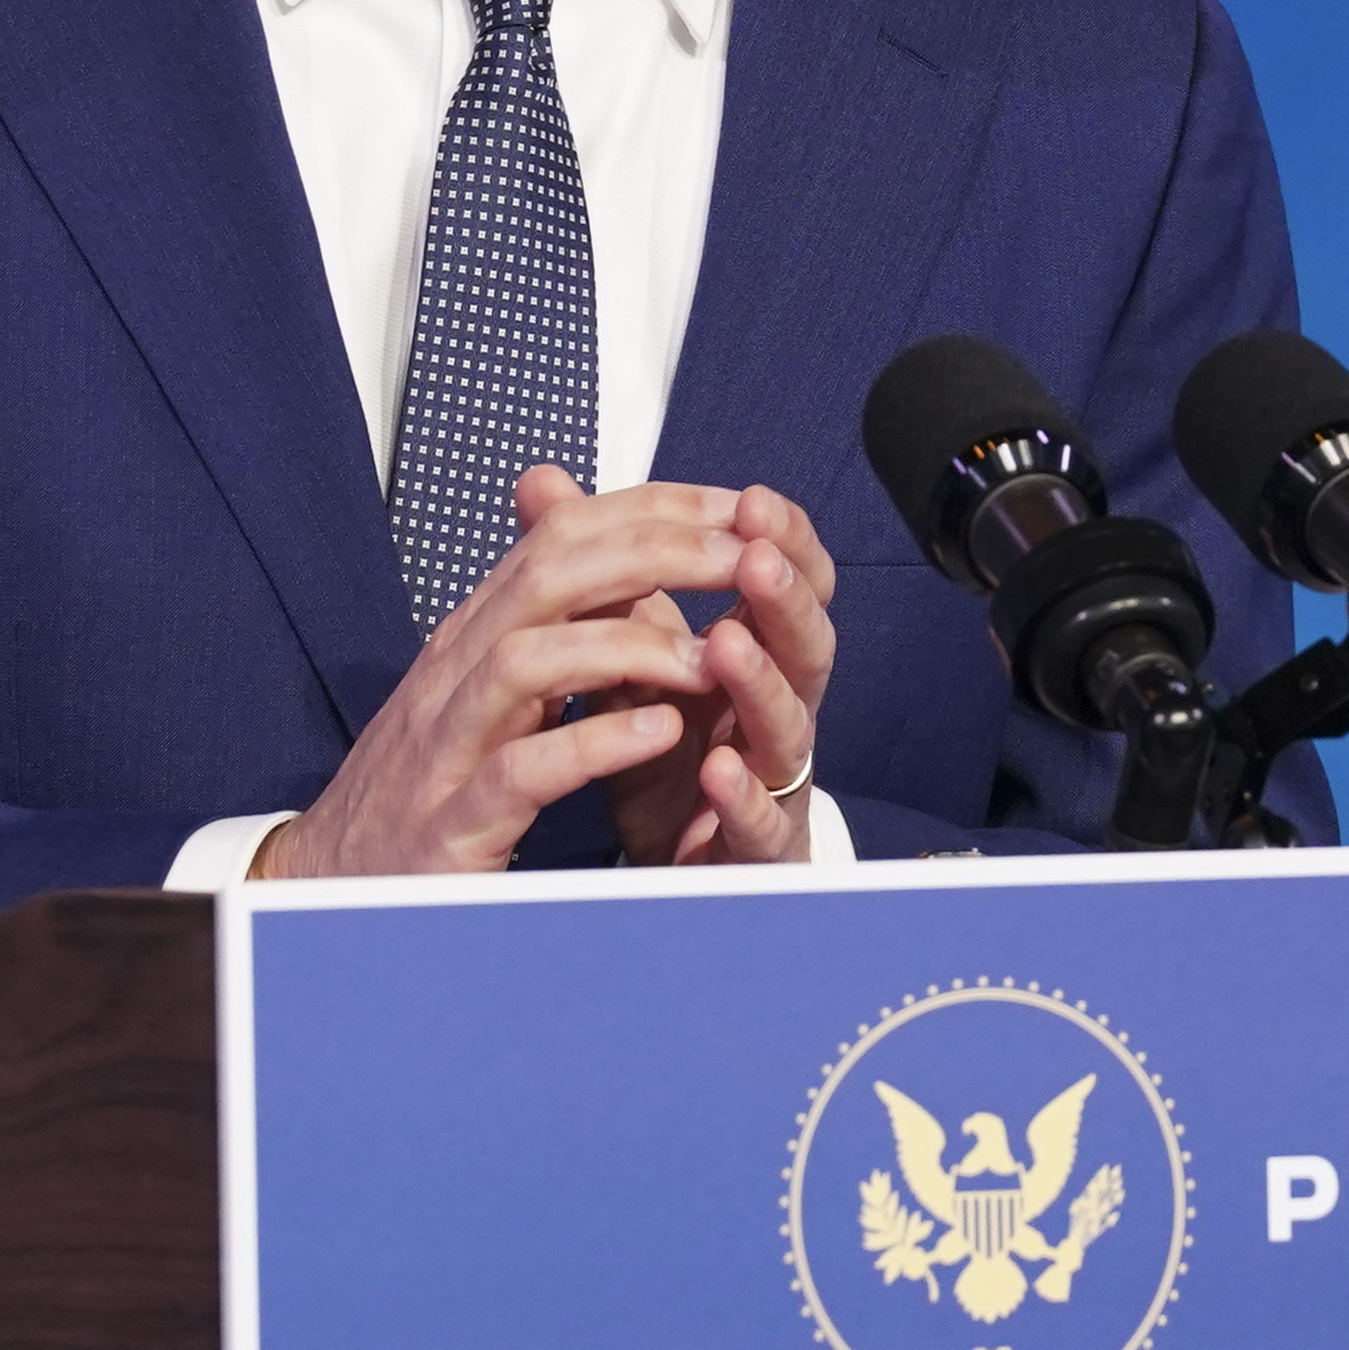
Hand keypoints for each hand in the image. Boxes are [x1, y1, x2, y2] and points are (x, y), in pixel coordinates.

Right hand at [252, 472, 829, 879]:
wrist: (329, 883)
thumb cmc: (426, 786)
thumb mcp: (489, 692)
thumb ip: (552, 625)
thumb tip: (617, 550)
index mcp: (476, 636)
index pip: (563, 538)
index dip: (653, 511)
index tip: (736, 507)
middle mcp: (456, 674)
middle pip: (550, 577)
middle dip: (654, 554)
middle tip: (742, 557)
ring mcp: (447, 747)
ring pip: (527, 659)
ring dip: (627, 648)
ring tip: (707, 657)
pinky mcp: (451, 823)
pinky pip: (521, 770)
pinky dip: (593, 744)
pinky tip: (657, 732)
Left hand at [563, 472, 837, 867]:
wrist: (671, 866)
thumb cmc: (665, 755)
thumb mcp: (626, 655)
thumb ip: (600, 575)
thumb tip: (543, 483)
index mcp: (752, 661)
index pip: (785, 592)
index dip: (782, 547)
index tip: (754, 500)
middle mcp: (772, 714)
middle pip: (805, 648)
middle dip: (785, 599)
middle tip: (756, 555)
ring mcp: (770, 783)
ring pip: (788, 729)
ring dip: (761, 684)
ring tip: (727, 644)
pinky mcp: (750, 849)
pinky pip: (760, 823)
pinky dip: (743, 796)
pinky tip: (718, 770)